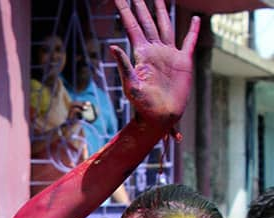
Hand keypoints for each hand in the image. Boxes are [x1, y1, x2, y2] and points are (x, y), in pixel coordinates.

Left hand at [111, 0, 199, 132]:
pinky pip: (189, 42)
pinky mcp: (183, 61)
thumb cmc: (143, 105)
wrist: (160, 116)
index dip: (125, 11)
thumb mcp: (131, 84)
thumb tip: (112, 46)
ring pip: (166, 26)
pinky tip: (195, 19)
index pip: (132, 26)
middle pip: (148, 22)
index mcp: (141, 53)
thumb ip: (123, 64)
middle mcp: (154, 50)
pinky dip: (193, 30)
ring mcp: (168, 54)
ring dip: (162, 12)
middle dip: (142, 6)